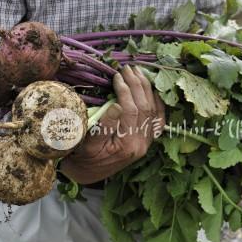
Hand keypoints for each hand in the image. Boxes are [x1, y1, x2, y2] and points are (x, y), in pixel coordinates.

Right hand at [61, 66, 164, 184]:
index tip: (117, 76)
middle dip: (137, 85)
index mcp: (127, 145)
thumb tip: (116, 105)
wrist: (88, 173)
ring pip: (153, 111)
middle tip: (128, 68)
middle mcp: (142, 145)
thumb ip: (102, 126)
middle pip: (145, 108)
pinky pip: (158, 119)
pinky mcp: (147, 140)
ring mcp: (147, 143)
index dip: (125, 91)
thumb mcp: (86, 142)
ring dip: (147, 89)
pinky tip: (152, 89)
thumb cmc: (83, 156)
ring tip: (138, 72)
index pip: (131, 111)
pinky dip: (157, 102)